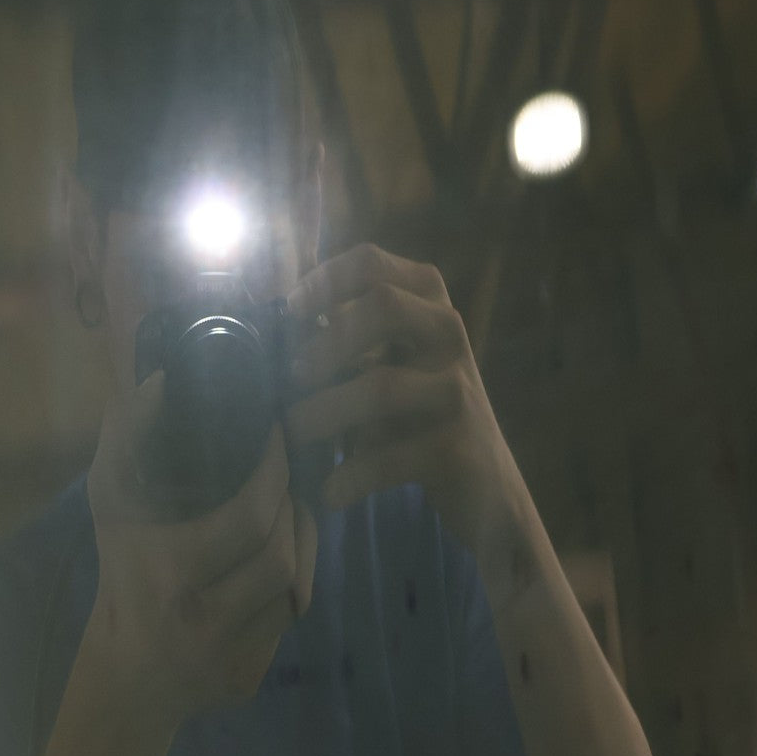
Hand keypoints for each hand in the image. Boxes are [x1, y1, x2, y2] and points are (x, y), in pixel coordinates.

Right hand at [84, 372, 317, 726]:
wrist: (123, 680)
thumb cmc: (120, 576)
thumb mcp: (112, 507)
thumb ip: (128, 441)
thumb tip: (159, 380)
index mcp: (168, 574)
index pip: (249, 517)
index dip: (274, 472)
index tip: (276, 437)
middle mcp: (200, 620)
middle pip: (279, 553)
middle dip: (289, 506)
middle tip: (286, 475)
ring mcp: (228, 656)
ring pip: (294, 587)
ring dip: (298, 543)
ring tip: (287, 511)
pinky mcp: (249, 678)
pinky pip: (288, 620)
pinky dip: (291, 583)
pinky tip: (278, 560)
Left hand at [285, 243, 520, 550]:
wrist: (486, 487)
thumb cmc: (416, 418)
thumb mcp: (385, 366)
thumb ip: (342, 340)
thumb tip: (270, 323)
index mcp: (427, 303)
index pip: (372, 263)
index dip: (322, 280)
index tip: (287, 310)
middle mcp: (449, 335)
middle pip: (384, 305)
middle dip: (326, 342)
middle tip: (291, 377)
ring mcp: (459, 390)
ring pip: (382, 384)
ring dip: (324, 412)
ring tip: (294, 435)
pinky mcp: (459, 448)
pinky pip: (391, 457)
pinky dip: (350, 476)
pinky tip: (330, 492)